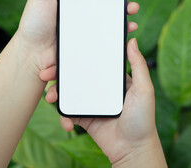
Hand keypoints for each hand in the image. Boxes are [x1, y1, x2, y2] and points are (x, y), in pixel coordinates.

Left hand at [16, 0, 141, 71]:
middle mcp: (84, 5)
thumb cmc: (34, 22)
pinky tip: (129, 25)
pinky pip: (110, 30)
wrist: (33, 52)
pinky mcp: (92, 36)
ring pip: (112, 11)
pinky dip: (122, 27)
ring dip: (126, 7)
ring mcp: (89, 21)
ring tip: (133, 7)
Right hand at [44, 38, 166, 166]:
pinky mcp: (85, 118)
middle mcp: (101, 88)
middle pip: (76, 75)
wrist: (133, 149)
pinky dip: (63, 116)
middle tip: (45, 72)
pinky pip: (69, 113)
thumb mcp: (144, 89)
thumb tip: (132, 41)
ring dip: (56, 92)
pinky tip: (67, 123)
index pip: (94, 62)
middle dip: (58, 73)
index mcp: (113, 79)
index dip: (78, 56)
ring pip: (69, 92)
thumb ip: (138, 65)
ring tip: (50, 97)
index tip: (63, 51)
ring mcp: (91, 103)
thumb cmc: (143, 118)